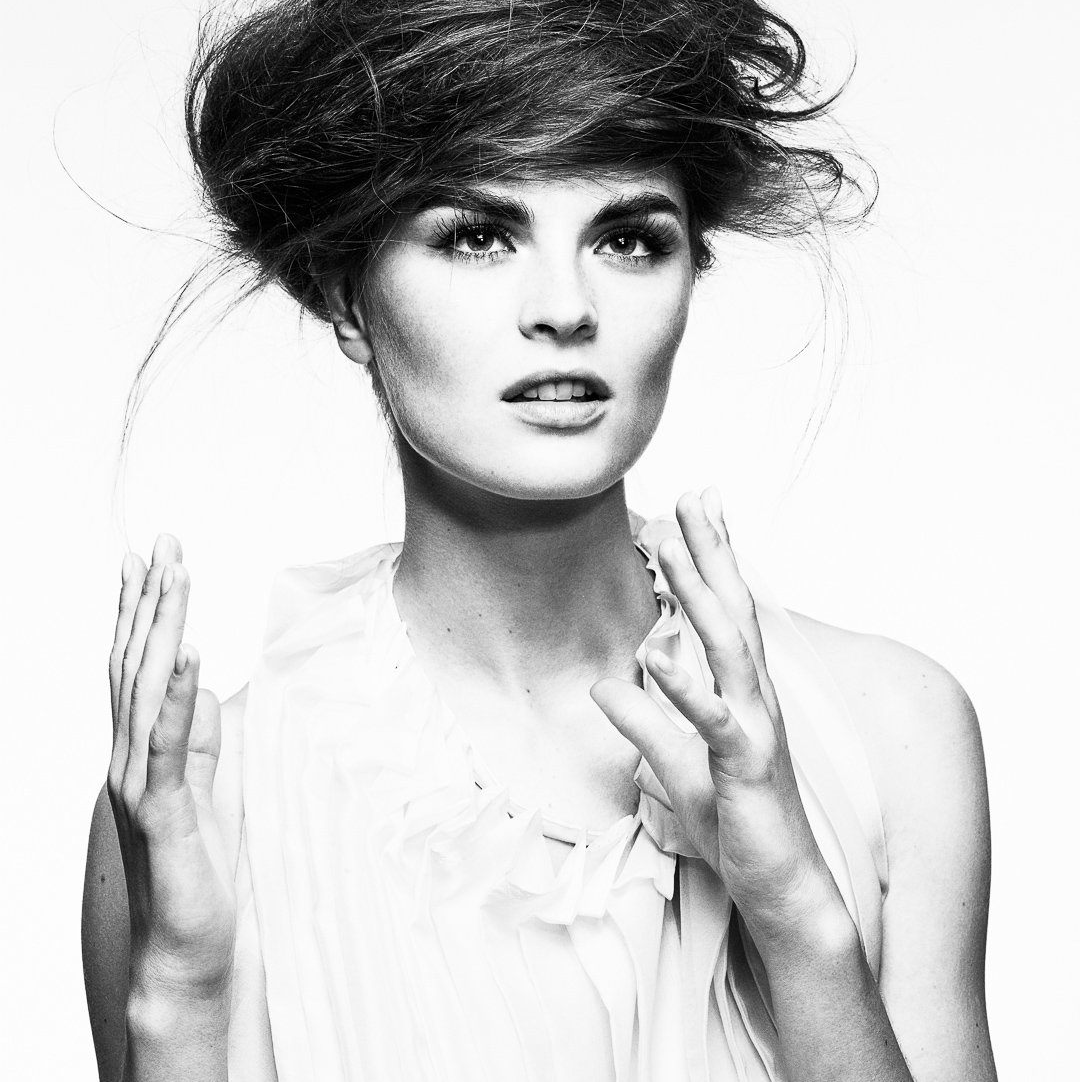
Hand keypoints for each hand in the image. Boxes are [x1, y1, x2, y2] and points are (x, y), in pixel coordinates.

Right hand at [108, 535, 235, 999]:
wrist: (188, 949)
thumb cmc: (197, 870)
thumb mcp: (208, 787)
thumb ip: (201, 737)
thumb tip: (205, 683)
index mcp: (138, 751)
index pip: (134, 667)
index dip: (140, 611)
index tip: (148, 558)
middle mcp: (127, 759)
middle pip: (135, 665)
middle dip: (150, 600)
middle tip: (162, 542)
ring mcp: (140, 785)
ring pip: (148, 691)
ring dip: (164, 629)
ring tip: (177, 576)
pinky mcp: (164, 812)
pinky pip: (172, 744)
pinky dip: (181, 695)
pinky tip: (190, 652)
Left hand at [592, 489, 840, 947]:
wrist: (782, 893)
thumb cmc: (738, 827)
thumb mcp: (676, 767)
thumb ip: (644, 723)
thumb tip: (605, 683)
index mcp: (741, 693)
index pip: (726, 613)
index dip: (711, 559)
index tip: (695, 506)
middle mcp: (754, 699)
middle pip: (732, 610)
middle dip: (711, 551)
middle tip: (694, 494)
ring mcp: (754, 729)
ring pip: (727, 647)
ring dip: (699, 592)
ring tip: (673, 544)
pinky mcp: (745, 767)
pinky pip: (712, 720)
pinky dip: (682, 686)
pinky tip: (653, 652)